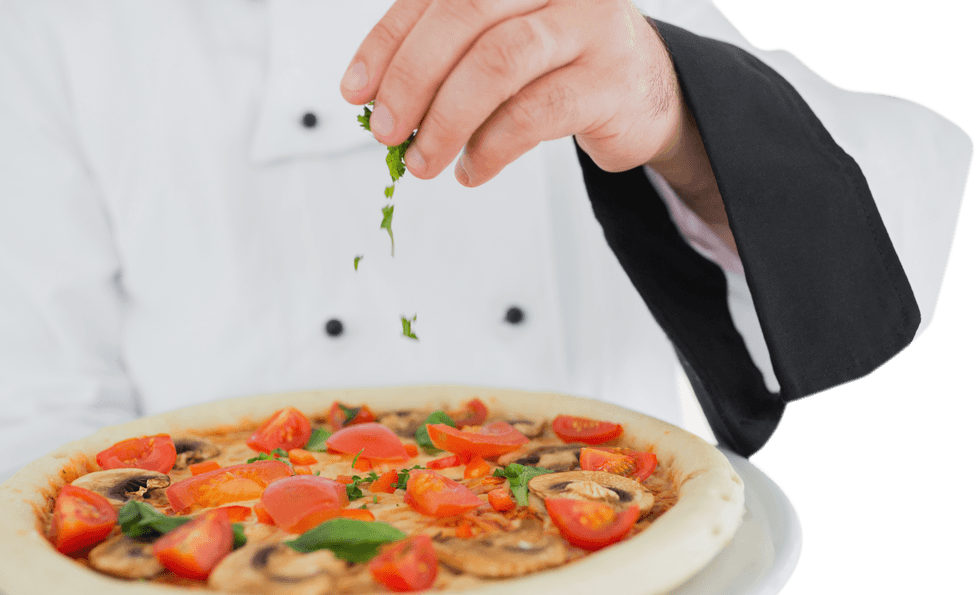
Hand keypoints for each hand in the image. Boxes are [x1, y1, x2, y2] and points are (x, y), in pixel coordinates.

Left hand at [340, 0, 735, 250]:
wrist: (647, 91)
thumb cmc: (560, 68)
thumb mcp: (500, 49)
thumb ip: (448, 63)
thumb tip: (380, 105)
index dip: (388, 42)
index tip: (356, 90)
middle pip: (464, 15)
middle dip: (412, 79)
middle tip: (387, 131)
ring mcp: (588, 26)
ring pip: (498, 63)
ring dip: (447, 120)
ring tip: (424, 161)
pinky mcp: (609, 80)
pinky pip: (534, 113)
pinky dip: (491, 148)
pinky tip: (472, 169)